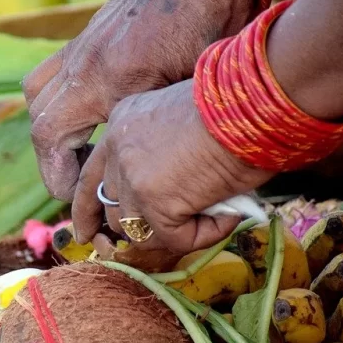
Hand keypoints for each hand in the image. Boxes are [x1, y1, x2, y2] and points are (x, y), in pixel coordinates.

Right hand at [22, 0, 254, 199]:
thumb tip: (155, 169)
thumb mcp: (198, 84)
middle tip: (79, 181)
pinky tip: (87, 112)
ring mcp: (82, 46)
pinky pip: (52, 73)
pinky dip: (57, 99)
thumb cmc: (215, 19)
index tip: (78, 196)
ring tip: (80, 149)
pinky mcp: (89, 35)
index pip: (53, 140)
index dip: (58, 177)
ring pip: (38, 96)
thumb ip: (165, 125)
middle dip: (53, 161)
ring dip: (51, 130)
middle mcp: (86, 63)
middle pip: (41, 123)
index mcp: (111, 80)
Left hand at [72, 80, 272, 253]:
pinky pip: (176, 240)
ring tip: (213, 214)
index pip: (91, 177)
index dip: (88, 209)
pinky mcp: (156, 203)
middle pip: (110, 209)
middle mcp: (118, 149)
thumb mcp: (183, 121)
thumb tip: (175, 196)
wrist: (255, 102)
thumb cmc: (237, 105)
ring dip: (175, 232)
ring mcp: (133, 177)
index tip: (87, 232)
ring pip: (139, 231)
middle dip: (128, 231)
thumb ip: (166, 153)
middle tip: (158, 240)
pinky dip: (205, 235)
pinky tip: (228, 215)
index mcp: (122, 124)